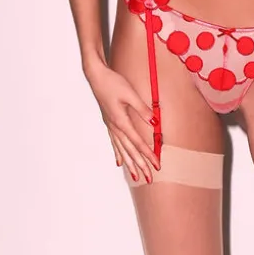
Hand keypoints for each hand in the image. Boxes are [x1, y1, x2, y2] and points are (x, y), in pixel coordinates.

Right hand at [84, 58, 158, 183]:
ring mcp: (111, 126)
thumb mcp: (130, 94)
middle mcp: (115, 127)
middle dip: (140, 165)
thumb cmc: (113, 82)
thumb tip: (154, 122)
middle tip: (149, 179)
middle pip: (130, 151)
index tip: (157, 164)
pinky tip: (120, 163)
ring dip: (130, 164)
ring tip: (136, 177)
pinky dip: (118, 154)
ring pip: (122, 150)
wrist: (96, 76)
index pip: (138, 142)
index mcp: (121, 121)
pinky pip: (114, 143)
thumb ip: (142, 109)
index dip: (149, 154)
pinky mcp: (109, 122)